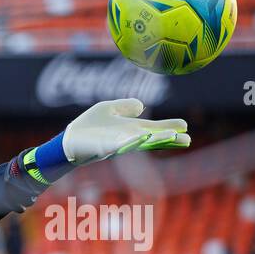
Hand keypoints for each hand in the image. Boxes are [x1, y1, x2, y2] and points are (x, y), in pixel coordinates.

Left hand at [63, 98, 190, 165]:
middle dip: (168, 138)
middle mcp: (126, 138)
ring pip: (139, 142)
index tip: (185, 126)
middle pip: (151, 138)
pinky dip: (131, 142)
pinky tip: (142, 138)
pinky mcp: (103, 148)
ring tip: (173, 137)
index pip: (153, 128)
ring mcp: (116, 144)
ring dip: (155, 140)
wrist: (68, 141)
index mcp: (130, 129)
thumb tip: (141, 105)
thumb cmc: (88, 127)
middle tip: (187, 139)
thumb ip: (125, 106)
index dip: (168, 128)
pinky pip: (120, 145)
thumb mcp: (108, 109)